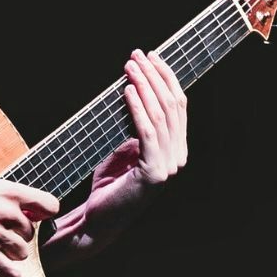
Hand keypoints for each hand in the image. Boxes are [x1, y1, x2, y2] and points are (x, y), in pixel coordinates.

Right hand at [0, 175, 58, 276]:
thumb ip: (0, 193)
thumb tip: (15, 200)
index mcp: (6, 192)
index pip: (47, 204)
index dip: (44, 212)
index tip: (39, 218)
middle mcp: (6, 213)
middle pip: (30, 232)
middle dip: (18, 235)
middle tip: (1, 235)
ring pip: (22, 253)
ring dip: (12, 254)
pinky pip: (12, 274)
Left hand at [84, 49, 187, 239]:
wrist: (99, 221)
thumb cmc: (109, 185)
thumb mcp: (125, 149)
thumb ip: (136, 127)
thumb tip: (133, 90)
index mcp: (176, 150)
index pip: (178, 105)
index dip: (165, 78)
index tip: (150, 56)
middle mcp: (177, 157)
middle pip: (171, 106)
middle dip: (154, 76)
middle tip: (136, 55)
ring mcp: (168, 166)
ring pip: (160, 115)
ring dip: (144, 86)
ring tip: (129, 67)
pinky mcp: (153, 174)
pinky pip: (146, 132)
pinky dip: (137, 108)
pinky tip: (126, 91)